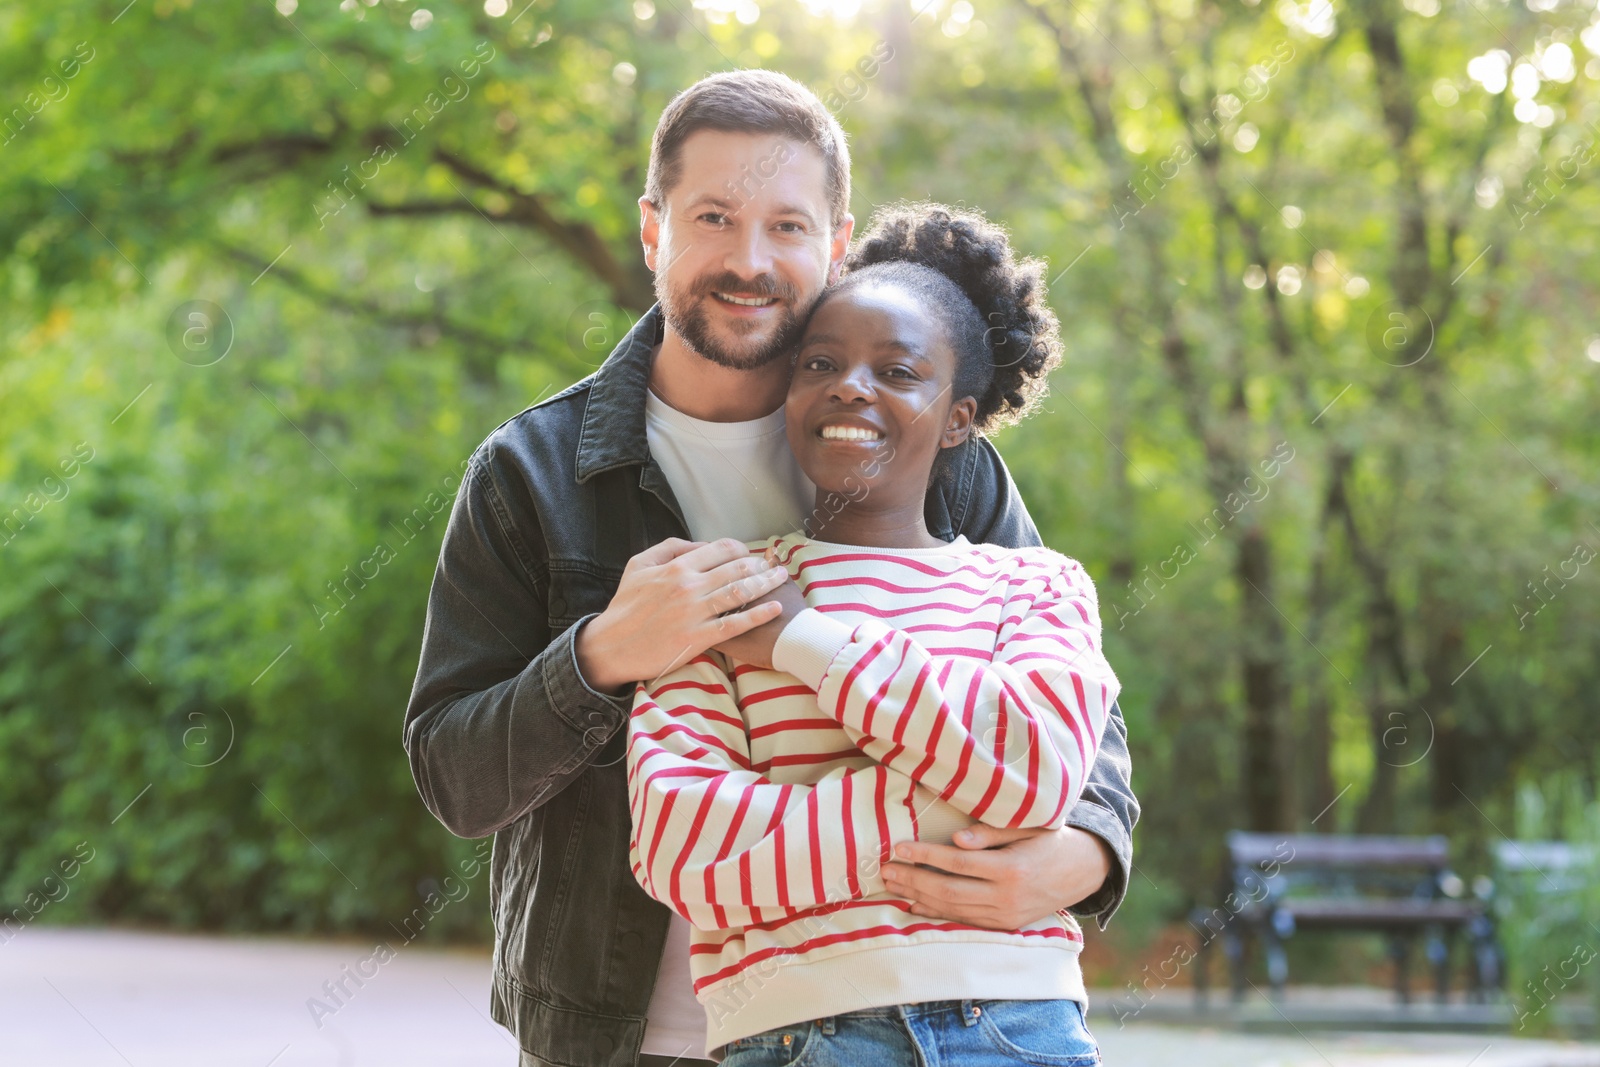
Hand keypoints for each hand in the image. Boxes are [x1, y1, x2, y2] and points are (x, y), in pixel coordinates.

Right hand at [575, 538, 788, 692]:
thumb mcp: (638, 565)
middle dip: (761, 564)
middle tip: (774, 565)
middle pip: (737, 568)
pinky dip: (758, 615)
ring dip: (766, 583)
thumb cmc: (625, 606)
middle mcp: (689, 585)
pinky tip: (774, 608)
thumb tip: (699, 544)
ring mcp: (695, 612)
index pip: (721, 549)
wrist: (611, 646)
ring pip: (740, 592)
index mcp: (677, 566)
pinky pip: (736, 624)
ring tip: (782, 579)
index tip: (750, 554)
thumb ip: (669, 549)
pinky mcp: (699, 638)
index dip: (741, 549)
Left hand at [880, 824, 1113, 930]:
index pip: (959, 863)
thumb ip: (992, 833)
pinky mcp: (1004, 926)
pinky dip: (938, 913)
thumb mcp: (1027, 827)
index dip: (926, 856)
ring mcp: (1006, 916)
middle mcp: (1007, 897)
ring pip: (954, 909)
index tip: (899, 847)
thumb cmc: (1051, 840)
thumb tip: (956, 840)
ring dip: (919, 897)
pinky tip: (916, 904)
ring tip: (893, 885)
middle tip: (885, 869)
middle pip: (950, 890)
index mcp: (1012, 869)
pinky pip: (965, 920)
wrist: (1083, 871)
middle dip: (913, 879)